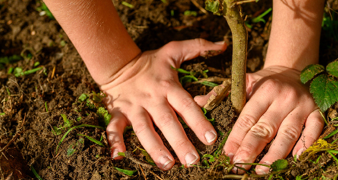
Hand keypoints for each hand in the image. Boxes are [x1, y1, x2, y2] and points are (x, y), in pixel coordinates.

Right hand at [102, 39, 225, 169]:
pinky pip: (114, 128)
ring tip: (168, 164)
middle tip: (193, 160)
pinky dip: (114, 142)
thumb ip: (198, 47)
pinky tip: (118, 156)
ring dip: (155, 148)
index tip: (211, 138)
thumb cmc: (151, 61)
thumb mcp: (174, 50)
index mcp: (168, 86)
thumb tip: (223, 44)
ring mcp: (134, 108)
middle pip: (167, 122)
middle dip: (180, 142)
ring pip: (144, 130)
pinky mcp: (119, 113)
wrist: (117, 62)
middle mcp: (152, 99)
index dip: (198, 121)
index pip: (186, 105)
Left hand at [195, 66, 323, 173]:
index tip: (227, 154)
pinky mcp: (317, 111)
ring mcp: (302, 106)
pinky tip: (296, 158)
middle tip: (240, 165)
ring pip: (289, 133)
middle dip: (252, 149)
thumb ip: (223, 93)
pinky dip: (307, 143)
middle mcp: (284, 98)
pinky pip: (315, 129)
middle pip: (266, 128)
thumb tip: (197, 102)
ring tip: (262, 170)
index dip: (237, 137)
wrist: (295, 70)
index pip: (248, 118)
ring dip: (275, 154)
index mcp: (264, 90)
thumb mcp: (245, 82)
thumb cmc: (266, 82)